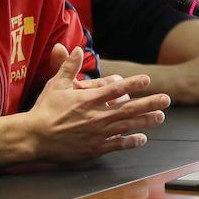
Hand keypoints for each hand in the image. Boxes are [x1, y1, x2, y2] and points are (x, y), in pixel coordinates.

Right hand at [0, 45, 169, 166]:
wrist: (33, 137)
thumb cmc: (44, 109)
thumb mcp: (56, 84)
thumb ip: (69, 66)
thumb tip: (79, 49)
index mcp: (87, 99)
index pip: (114, 89)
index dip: (133, 83)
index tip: (147, 80)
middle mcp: (95, 116)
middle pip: (127, 109)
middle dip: (148, 103)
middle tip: (166, 99)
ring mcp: (95, 134)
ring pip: (126, 126)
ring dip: (145, 121)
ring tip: (160, 117)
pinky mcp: (93, 148)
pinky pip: (116, 145)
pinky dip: (130, 142)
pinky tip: (142, 138)